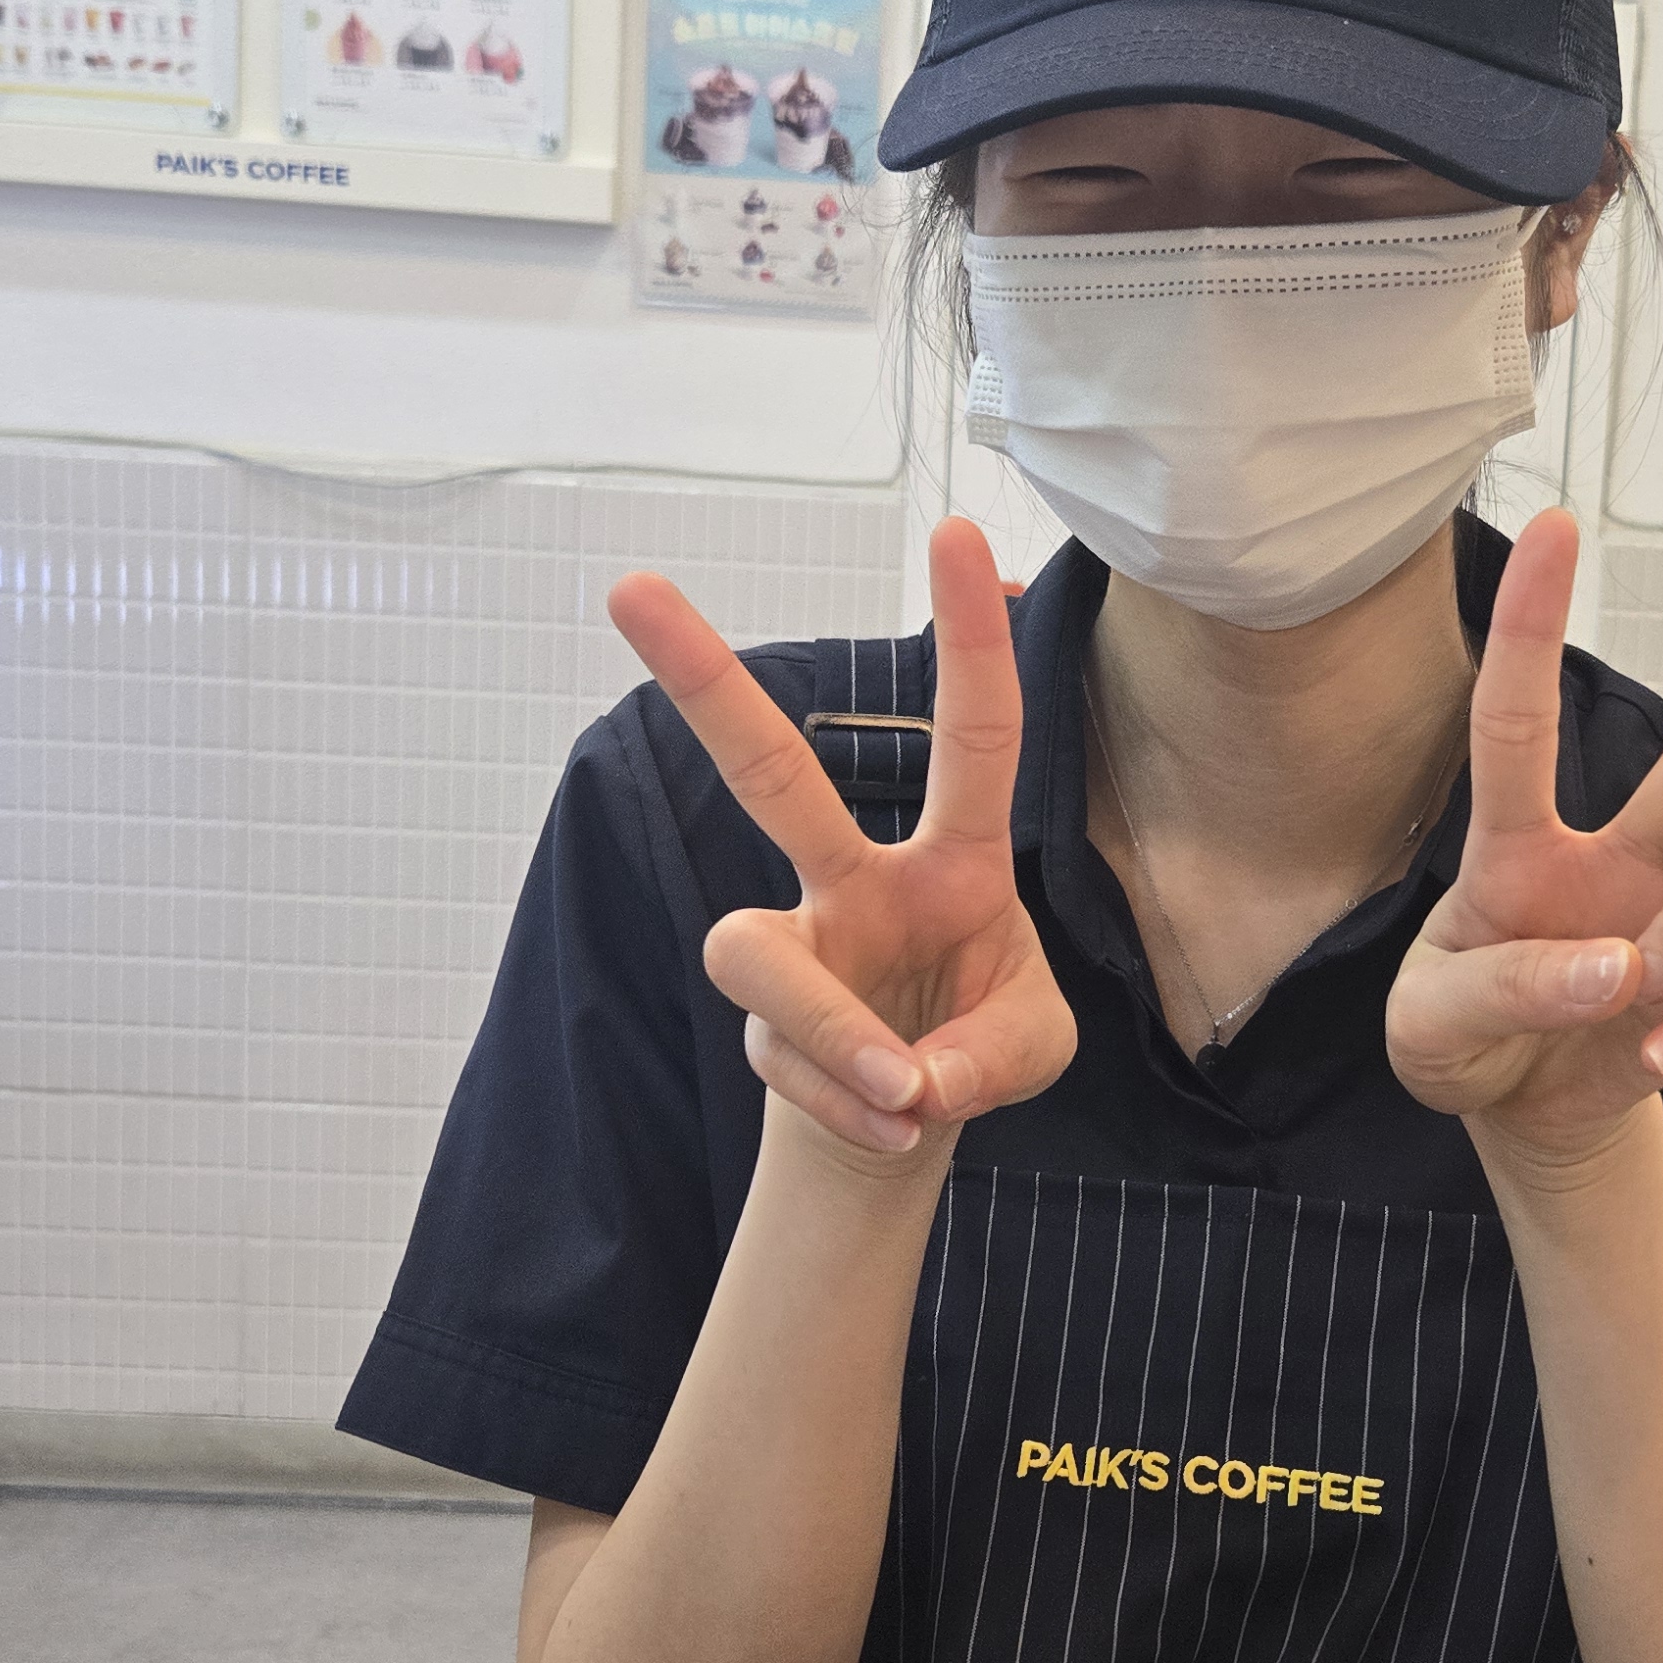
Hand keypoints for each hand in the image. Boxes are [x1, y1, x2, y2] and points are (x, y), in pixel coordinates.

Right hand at [609, 520, 1075, 1162]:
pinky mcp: (759, 1030)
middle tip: (629, 586)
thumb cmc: (978, 1041)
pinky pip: (788, 1067)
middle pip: (766, 772)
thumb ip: (994, 1055)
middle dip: (702, 681)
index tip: (961, 532)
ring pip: (750, 953)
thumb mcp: (1032, 1049)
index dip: (969, 641)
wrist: (906, 1120)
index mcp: (951, 862)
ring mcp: (795, 951)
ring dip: (830, 1030)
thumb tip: (918, 1076)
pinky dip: (852, 1109)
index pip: (971, 740)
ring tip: (905, 1094)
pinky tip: (894, 1129)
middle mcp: (854, 883)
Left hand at [1389, 510, 1662, 1174]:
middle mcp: (1617, 858)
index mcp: (1522, 847)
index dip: (1532, 625)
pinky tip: (1656, 1052)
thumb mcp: (1430, 1026)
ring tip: (1640, 988)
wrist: (1520, 1112)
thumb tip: (1617, 968)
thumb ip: (1503, 989)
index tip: (1554, 525)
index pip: (1519, 724)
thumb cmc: (1463, 1037)